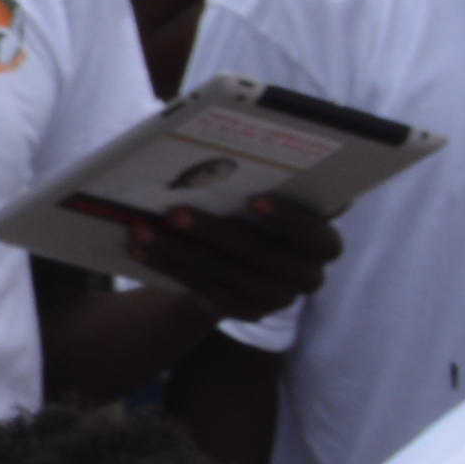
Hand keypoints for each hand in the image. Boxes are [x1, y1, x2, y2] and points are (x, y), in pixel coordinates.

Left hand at [113, 189, 339, 324]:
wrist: (243, 260)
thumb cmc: (256, 211)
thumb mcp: (268, 195)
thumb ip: (274, 182)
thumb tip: (264, 151)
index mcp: (323, 243)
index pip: (314, 234)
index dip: (287, 218)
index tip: (253, 198)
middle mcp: (308, 276)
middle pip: (261, 256)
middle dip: (213, 232)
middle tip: (173, 211)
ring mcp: (278, 299)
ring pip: (225, 274)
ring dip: (178, 250)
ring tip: (141, 228)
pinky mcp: (245, 312)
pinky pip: (204, 288)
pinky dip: (169, 265)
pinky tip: (141, 247)